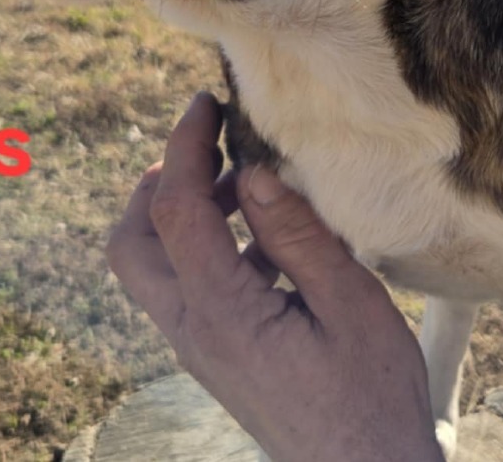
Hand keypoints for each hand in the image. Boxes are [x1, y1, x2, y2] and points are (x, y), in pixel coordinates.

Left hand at [107, 93, 443, 461]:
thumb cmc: (371, 400)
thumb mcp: (352, 308)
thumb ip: (299, 237)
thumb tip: (255, 172)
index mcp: (223, 314)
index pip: (175, 211)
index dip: (184, 147)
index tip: (205, 103)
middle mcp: (194, 331)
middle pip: (132, 243)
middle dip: (156, 181)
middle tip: (207, 144)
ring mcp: (200, 348)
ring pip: (153, 266)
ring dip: (183, 212)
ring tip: (247, 182)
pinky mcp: (216, 356)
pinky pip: (187, 287)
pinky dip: (207, 244)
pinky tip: (268, 237)